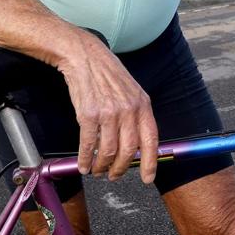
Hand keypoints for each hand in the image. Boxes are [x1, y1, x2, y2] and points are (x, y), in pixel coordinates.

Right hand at [56, 32, 158, 183]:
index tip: (148, 178)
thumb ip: (136, 114)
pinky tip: (83, 164)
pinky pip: (89, 144)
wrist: (84, 56)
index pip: (151, 139)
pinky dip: (86, 159)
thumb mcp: (130, 90)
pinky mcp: (88, 114)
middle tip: (113, 176)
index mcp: (142, 105)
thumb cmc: (106, 73)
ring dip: (102, 166)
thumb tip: (136, 142)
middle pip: (128, 151)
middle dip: (121, 169)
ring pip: (108, 151)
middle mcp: (128, 110)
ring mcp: (109, 112)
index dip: (150, 162)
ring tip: (97, 170)